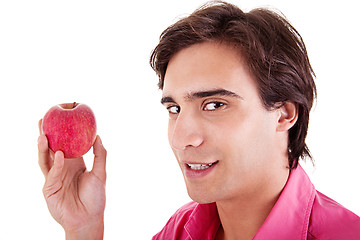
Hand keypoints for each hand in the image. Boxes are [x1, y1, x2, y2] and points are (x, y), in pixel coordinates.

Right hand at [38, 120, 105, 239]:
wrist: (89, 218)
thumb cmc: (95, 197)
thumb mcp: (100, 173)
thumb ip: (100, 155)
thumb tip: (98, 136)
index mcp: (73, 163)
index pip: (64, 145)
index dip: (60, 133)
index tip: (59, 118)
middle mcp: (62, 168)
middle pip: (50, 149)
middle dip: (45, 135)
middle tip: (42, 120)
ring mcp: (54, 178)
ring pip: (45, 160)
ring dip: (43, 148)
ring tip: (43, 135)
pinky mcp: (49, 189)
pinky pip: (52, 174)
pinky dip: (56, 164)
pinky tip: (59, 154)